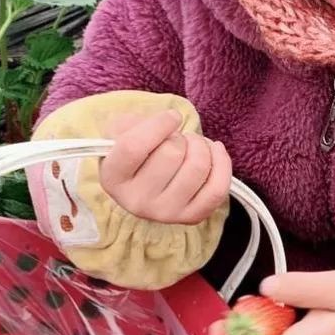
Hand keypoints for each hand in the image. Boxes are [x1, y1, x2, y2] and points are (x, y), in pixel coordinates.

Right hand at [100, 109, 231, 224]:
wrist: (147, 181)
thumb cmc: (137, 151)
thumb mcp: (122, 131)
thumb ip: (135, 122)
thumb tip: (170, 120)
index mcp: (113, 178)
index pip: (133, 146)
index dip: (159, 124)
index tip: (172, 116)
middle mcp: (136, 201)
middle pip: (171, 153)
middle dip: (180, 137)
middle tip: (177, 139)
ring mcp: (165, 213)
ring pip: (197, 168)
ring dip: (201, 146)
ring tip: (193, 145)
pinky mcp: (191, 217)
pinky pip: (217, 188)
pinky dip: (222, 163)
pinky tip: (214, 151)